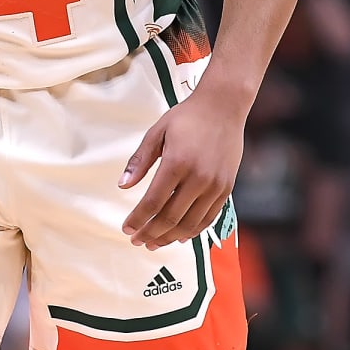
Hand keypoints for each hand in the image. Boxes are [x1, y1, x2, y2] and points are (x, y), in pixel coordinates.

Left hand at [120, 91, 244, 248]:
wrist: (223, 106)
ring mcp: (215, 185)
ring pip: (190, 223)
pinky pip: (208, 218)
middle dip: (150, 233)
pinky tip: (178, 236)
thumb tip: (122, 186)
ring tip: (154, 243)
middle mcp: (198, 178)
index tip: (127, 229)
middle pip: (170, 218)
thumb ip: (140, 161)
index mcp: (177, 162)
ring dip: (169, 237)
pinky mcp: (226, 189)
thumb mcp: (157, 132)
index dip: (138, 220)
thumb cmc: (187, 117)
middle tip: (136, 241)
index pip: (153, 202)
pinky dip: (192, 231)